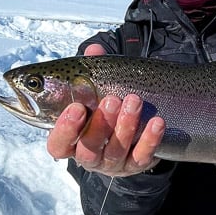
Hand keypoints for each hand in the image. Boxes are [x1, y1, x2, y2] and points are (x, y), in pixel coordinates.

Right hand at [45, 43, 165, 176]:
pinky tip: (157, 122)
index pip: (58, 144)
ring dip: (126, 126)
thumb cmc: (103, 106)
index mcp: (71, 140)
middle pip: (89, 148)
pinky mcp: (136, 165)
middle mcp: (89, 156)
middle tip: (112, 100)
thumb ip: (91, 70)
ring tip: (134, 101)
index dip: (65, 130)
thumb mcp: (95, 89)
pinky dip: (150, 139)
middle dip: (101, 123)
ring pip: (116, 150)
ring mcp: (113, 163)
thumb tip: (95, 50)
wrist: (132, 127)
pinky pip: (143, 156)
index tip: (77, 108)